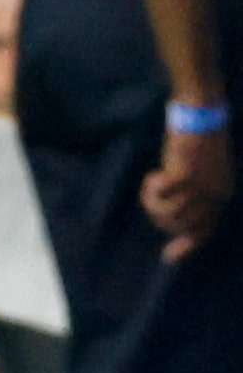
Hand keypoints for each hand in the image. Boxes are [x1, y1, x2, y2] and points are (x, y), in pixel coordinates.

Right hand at [142, 124, 231, 262]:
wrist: (201, 115)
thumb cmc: (200, 139)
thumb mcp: (205, 171)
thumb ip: (197, 192)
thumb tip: (175, 215)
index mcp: (223, 195)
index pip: (205, 231)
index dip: (187, 246)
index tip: (168, 257)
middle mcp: (214, 196)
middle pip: (180, 226)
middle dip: (159, 217)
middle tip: (149, 199)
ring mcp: (200, 188)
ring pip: (167, 213)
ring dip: (152, 202)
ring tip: (150, 184)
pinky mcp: (184, 177)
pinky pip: (158, 196)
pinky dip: (150, 189)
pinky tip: (152, 176)